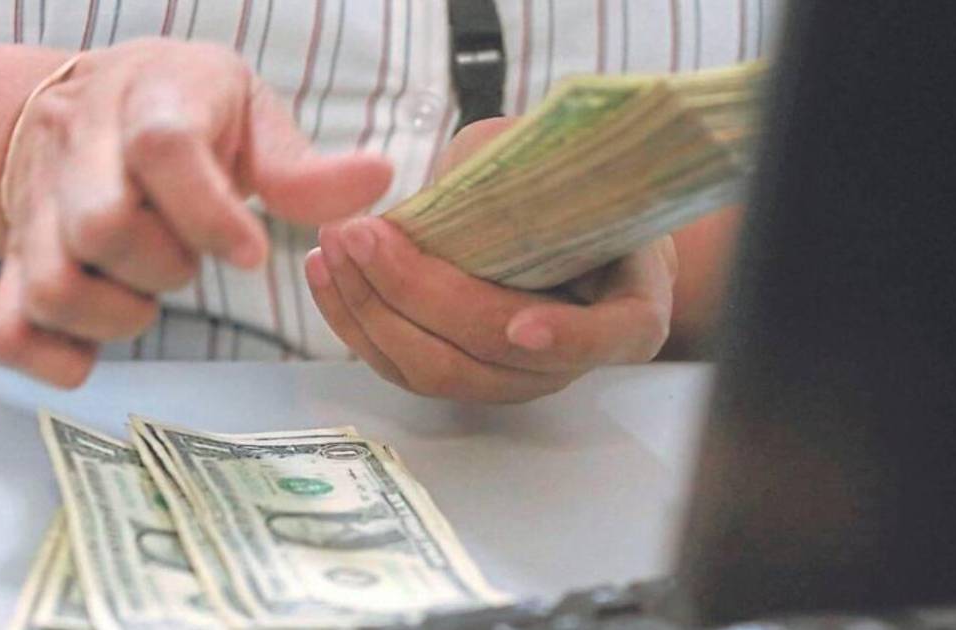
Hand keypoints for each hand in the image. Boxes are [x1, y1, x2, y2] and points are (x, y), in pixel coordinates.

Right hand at [0, 38, 392, 386]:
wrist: (80, 104)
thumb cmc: (181, 111)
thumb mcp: (248, 114)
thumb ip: (303, 165)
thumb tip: (378, 179)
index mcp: (147, 100)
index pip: (161, 149)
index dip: (210, 212)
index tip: (251, 253)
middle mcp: (77, 151)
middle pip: (102, 226)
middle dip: (166, 265)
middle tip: (188, 258)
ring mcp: (34, 211)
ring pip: (55, 286)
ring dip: (120, 314)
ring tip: (149, 290)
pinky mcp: (10, 263)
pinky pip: (8, 333)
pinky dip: (58, 358)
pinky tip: (98, 343)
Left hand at [305, 118, 676, 402]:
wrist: (569, 225)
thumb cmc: (575, 189)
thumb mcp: (564, 165)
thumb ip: (520, 175)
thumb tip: (449, 186)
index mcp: (627, 310)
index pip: (607, 337)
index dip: (564, 337)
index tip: (522, 326)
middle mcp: (570, 361)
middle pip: (490, 351)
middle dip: (416, 294)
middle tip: (362, 234)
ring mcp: (513, 379)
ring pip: (436, 369)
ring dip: (371, 310)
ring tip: (333, 248)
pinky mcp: (461, 377)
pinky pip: (403, 367)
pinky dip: (357, 322)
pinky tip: (328, 275)